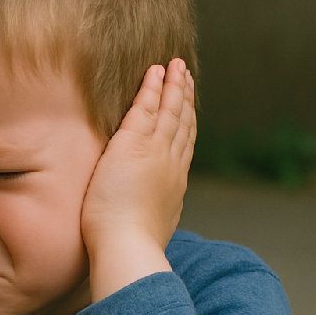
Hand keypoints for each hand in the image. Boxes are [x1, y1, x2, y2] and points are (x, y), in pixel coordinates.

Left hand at [81, 58, 195, 300]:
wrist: (127, 247)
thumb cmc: (129, 247)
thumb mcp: (150, 228)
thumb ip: (152, 215)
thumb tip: (151, 219)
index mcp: (173, 185)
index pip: (183, 147)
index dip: (186, 125)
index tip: (188, 110)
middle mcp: (171, 164)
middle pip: (183, 123)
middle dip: (185, 99)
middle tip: (187, 77)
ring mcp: (156, 152)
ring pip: (170, 111)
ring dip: (174, 86)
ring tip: (176, 66)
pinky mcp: (135, 144)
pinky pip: (146, 108)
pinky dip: (153, 87)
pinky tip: (156, 71)